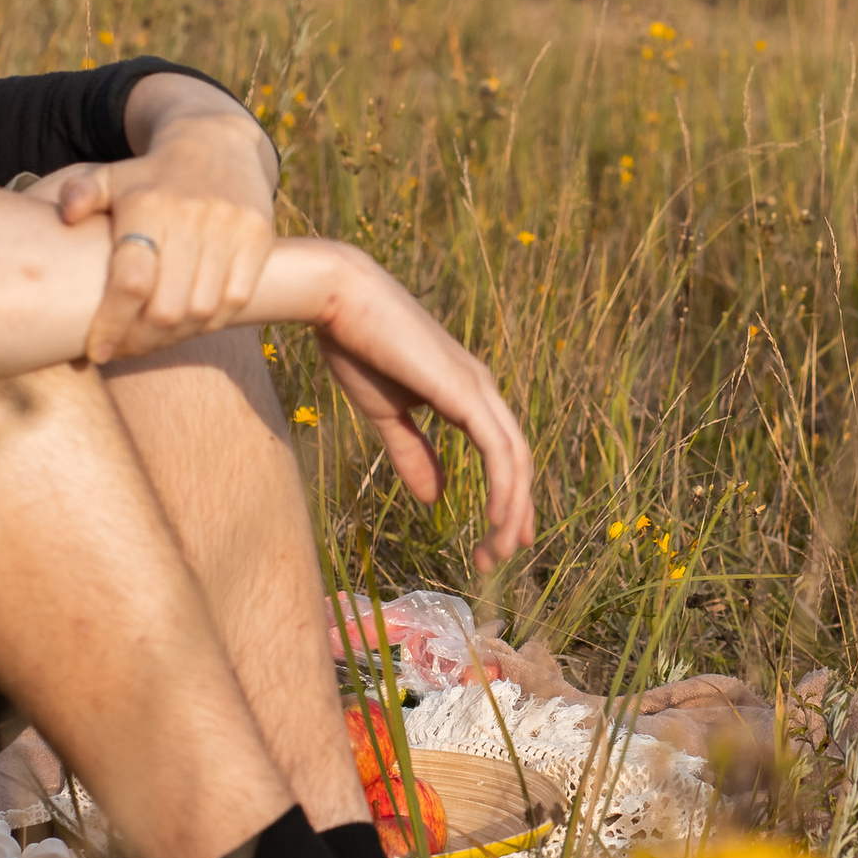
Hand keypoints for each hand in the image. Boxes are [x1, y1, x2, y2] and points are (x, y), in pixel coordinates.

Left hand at [46, 98, 277, 362]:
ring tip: (154, 339)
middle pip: (167, 307)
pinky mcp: (259, 237)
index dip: (113, 325)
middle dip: (142, 340)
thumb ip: (81, 193)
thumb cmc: (151, 176)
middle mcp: (192, 216)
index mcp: (148, 205)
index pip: (131, 282)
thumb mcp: (111, 177)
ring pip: (202, 310)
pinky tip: (189, 324)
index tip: (97, 352)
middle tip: (126, 348)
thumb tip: (67, 213)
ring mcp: (230, 227)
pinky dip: (210, 321)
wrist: (216, 143)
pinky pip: (236, 299)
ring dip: (175, 337)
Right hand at [254, 241, 535, 569]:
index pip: (502, 452)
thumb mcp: (387, 413)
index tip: (501, 537)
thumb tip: (435, 499)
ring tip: (498, 551)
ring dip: (511, 511)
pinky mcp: (464, 391)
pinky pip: (498, 449)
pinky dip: (503, 487)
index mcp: (465, 393)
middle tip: (500, 557)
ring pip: (514, 460)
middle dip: (514, 513)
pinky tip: (499, 518)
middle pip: (517, 461)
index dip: (508, 496)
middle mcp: (481, 389)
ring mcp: (477, 388)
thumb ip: (413, 453)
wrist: (340, 300)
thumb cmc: (357, 347)